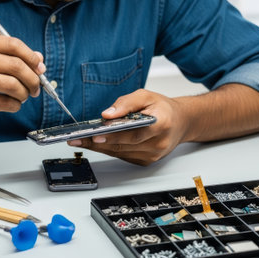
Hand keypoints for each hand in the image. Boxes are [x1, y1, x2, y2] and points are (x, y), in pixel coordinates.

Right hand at [0, 36, 44, 118]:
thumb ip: (12, 58)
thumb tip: (39, 59)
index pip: (12, 44)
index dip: (31, 56)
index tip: (40, 67)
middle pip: (15, 65)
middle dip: (33, 79)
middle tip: (36, 88)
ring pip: (13, 85)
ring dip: (24, 94)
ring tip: (22, 97)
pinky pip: (6, 102)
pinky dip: (15, 105)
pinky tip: (11, 104)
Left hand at [68, 89, 188, 165]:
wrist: (181, 122)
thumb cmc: (163, 108)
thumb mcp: (145, 95)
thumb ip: (126, 103)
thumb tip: (107, 114)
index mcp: (161, 124)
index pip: (134, 132)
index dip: (114, 136)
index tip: (96, 135)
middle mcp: (158, 143)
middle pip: (123, 145)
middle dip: (97, 142)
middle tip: (77, 138)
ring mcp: (152, 155)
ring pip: (120, 152)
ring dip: (99, 147)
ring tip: (80, 140)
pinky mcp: (146, 161)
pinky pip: (123, 155)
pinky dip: (108, 149)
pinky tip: (95, 144)